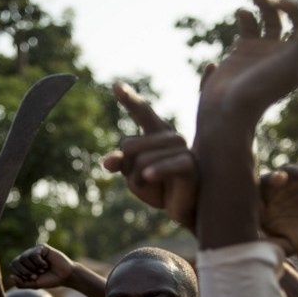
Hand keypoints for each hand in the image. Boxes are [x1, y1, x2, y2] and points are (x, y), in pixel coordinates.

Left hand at [9, 244, 73, 288]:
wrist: (64, 276)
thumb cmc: (50, 280)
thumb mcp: (34, 285)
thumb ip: (22, 283)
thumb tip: (11, 277)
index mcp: (24, 264)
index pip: (13, 266)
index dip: (19, 274)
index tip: (31, 279)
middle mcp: (28, 256)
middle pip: (16, 261)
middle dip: (25, 271)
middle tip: (36, 276)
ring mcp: (35, 251)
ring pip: (24, 257)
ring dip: (34, 267)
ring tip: (43, 270)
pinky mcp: (42, 247)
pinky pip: (34, 254)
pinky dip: (39, 262)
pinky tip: (46, 264)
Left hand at [104, 82, 198, 229]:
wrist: (187, 210)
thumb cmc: (162, 189)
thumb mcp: (136, 175)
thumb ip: (122, 164)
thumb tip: (106, 162)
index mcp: (158, 135)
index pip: (143, 113)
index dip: (130, 99)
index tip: (115, 85)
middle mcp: (171, 137)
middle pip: (129, 146)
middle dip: (127, 169)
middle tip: (143, 182)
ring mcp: (183, 150)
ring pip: (141, 161)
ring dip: (139, 181)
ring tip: (155, 189)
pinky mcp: (191, 166)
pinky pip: (164, 166)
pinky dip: (154, 173)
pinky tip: (148, 177)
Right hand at [194, 0, 297, 136]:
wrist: (225, 110)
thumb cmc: (259, 91)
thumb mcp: (290, 66)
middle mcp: (283, 55)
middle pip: (297, 21)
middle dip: (293, 6)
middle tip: (283, 3)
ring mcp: (262, 52)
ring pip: (272, 20)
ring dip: (268, 4)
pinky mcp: (241, 52)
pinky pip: (248, 26)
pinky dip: (246, 16)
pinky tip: (243, 15)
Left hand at [259, 162, 297, 253]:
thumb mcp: (287, 244)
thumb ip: (273, 246)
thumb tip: (257, 251)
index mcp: (262, 207)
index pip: (254, 199)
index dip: (256, 198)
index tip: (262, 203)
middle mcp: (273, 191)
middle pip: (269, 180)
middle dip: (274, 178)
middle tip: (281, 178)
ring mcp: (290, 181)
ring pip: (291, 171)